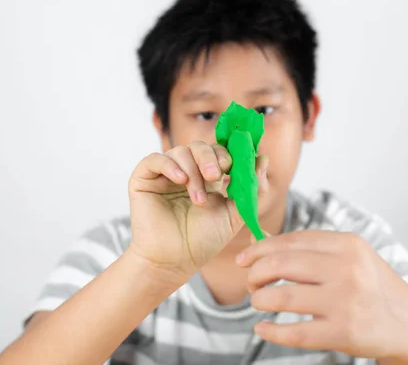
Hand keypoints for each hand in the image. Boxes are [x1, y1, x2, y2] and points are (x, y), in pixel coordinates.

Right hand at [128, 141, 268, 277]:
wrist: (176, 261)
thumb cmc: (204, 241)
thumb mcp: (235, 214)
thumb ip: (250, 189)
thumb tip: (263, 159)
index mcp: (207, 177)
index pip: (218, 152)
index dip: (227, 153)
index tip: (233, 166)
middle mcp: (186, 172)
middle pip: (200, 147)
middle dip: (211, 157)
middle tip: (216, 176)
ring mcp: (164, 174)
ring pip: (181, 152)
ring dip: (194, 171)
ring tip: (198, 199)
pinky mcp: (144, 179)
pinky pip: (154, 159)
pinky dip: (169, 165)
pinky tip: (180, 179)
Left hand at [236, 230, 407, 362]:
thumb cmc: (370, 285)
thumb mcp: (348, 257)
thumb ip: (307, 248)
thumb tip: (258, 241)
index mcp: (347, 245)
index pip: (290, 240)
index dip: (260, 249)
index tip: (244, 260)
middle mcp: (347, 269)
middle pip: (281, 264)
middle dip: (256, 274)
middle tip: (252, 284)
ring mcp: (346, 301)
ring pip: (282, 297)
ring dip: (260, 300)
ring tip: (259, 302)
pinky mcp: (344, 332)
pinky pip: (295, 332)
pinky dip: (271, 331)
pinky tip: (263, 328)